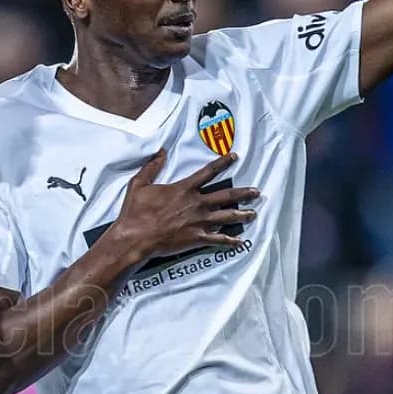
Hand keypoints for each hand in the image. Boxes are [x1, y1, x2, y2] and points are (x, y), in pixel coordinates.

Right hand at [103, 151, 258, 263]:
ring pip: (226, 217)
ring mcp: (199, 222)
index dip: (223, 163)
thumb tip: (161, 151)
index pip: (208, 172)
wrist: (136, 237)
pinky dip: (230, 241)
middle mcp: (196, 203)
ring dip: (242, 215)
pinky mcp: (197, 238)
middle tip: (256, 191)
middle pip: (225, 195)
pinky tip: (241, 242)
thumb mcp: (139, 184)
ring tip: (254, 213)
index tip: (235, 157)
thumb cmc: (136, 211)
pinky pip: (218, 239)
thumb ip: (152, 167)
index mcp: (184, 189)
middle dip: (243, 193)